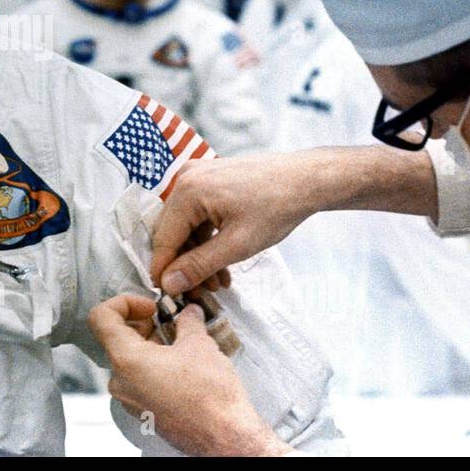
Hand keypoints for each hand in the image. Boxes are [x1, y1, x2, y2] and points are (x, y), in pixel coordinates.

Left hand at [88, 294, 290, 455]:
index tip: (151, 307)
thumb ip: (187, 321)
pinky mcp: (143, 411)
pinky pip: (139, 379)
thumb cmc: (211, 395)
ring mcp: (130, 399)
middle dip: (143, 324)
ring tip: (180, 342)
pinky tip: (181, 364)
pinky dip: (154, 365)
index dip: (123, 303)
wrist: (226, 436)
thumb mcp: (199, 344)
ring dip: (151, 344)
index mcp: (126, 360)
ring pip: (129, 359)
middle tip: (169, 321)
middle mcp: (120, 381)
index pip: (101, 318)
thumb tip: (188, 312)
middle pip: (116, 338)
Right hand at [150, 156, 315, 293]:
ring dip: (199, 254)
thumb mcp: (237, 245)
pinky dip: (207, 237)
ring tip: (219, 281)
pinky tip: (223, 260)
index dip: (163, 269)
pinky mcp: (209, 178)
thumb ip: (198, 265)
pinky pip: (198, 213)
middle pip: (173, 231)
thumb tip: (167, 284)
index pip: (163, 238)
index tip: (169, 295)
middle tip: (202, 291)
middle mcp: (186, 177)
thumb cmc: (276, 208)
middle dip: (186, 264)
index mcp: (188, 190)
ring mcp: (198, 175)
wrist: (306, 180)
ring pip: (186, 224)